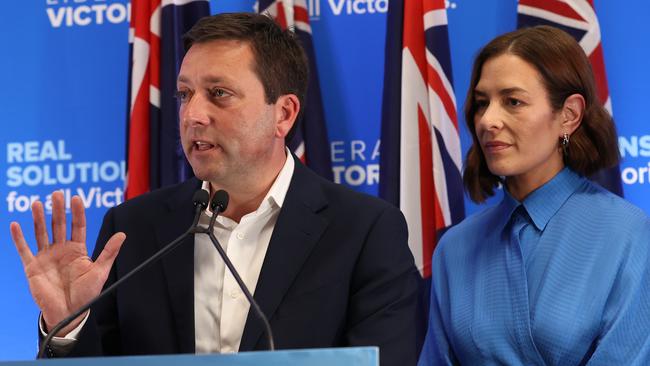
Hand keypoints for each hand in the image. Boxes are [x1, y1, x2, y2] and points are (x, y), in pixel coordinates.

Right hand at [9, 191, 124, 336]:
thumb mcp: (100, 271)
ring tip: (38, 203)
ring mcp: (46, 257)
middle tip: (57, 193)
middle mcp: (61, 250)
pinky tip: (15, 224)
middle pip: (59, 225)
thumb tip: (122, 234)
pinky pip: (24, 250)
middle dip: (58, 210)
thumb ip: (109, 252)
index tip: (76, 198)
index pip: (77, 226)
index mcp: (77, 250)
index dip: (76, 212)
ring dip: (39, 218)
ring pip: (41, 233)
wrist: (69, 313)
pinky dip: (19, 238)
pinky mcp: (32, 267)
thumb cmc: (86, 293)